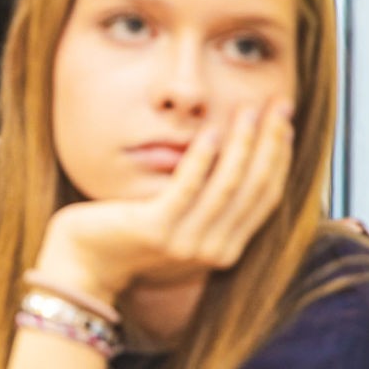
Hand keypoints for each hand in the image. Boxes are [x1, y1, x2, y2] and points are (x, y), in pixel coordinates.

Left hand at [34, 99, 293, 304]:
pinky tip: (211, 131)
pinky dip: (202, 159)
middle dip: (271, 143)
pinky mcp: (156, 229)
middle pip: (255, 188)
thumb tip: (237, 155)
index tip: (284, 122)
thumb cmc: (129, 234)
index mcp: (226, 248)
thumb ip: (208, 200)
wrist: (83, 262)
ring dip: (243, 144)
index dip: (279, 157)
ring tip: (249, 110)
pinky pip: (187, 188)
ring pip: (229, 186)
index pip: (266, 196)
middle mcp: (213, 250)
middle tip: (280, 105)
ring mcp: (186, 242)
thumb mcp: (180, 219)